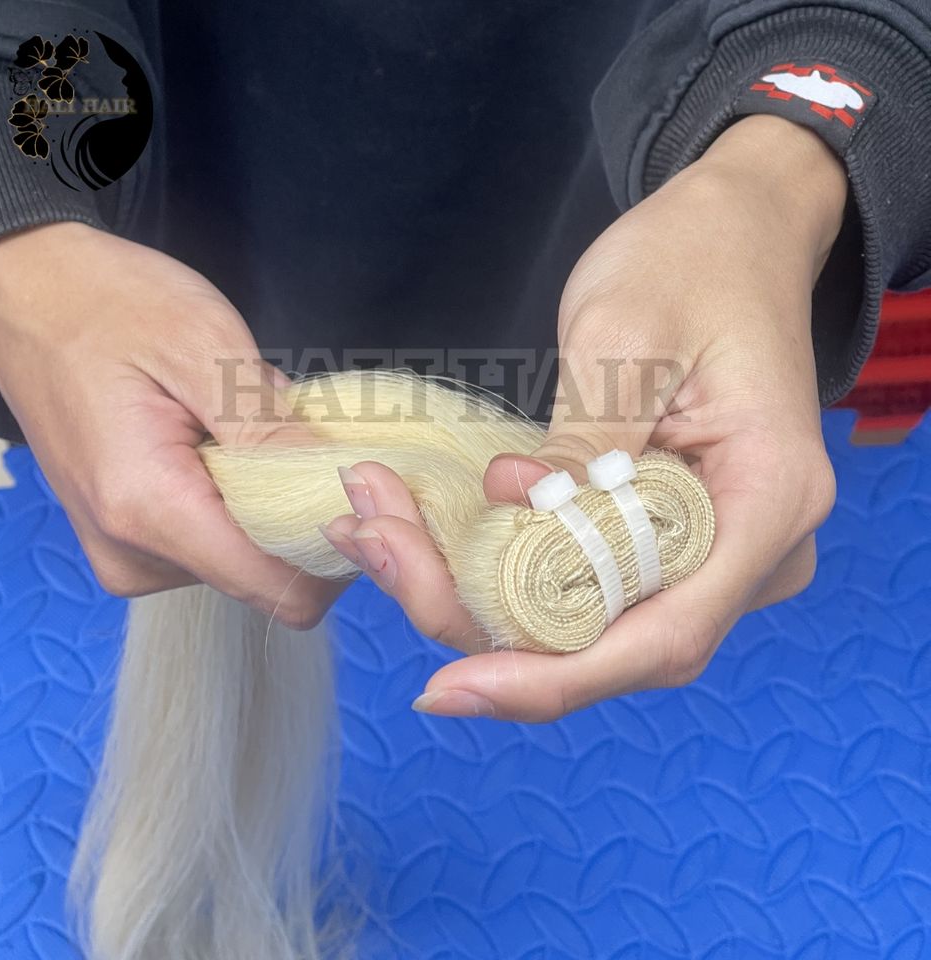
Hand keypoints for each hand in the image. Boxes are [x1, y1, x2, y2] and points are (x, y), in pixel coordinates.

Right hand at [0, 222, 343, 625]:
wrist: (27, 294)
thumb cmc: (108, 304)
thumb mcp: (208, 348)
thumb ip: (275, 432)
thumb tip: (344, 488)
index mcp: (150, 509)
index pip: (281, 588)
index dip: (338, 549)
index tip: (362, 492)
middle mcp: (135, 555)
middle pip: (268, 577)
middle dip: (303, 513)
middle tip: (294, 432)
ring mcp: (129, 555)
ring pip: (246, 559)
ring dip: (270, 500)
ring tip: (242, 427)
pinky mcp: (132, 542)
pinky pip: (215, 542)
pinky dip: (241, 499)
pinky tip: (223, 443)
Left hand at [322, 115, 845, 720]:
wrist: (736, 234)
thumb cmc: (693, 261)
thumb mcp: (625, 334)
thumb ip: (581, 439)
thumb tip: (514, 507)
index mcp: (766, 503)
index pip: (664, 633)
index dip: (554, 677)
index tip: (451, 688)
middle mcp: (751, 551)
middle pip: (614, 639)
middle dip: (485, 623)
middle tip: (376, 546)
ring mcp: (712, 552)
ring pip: (589, 620)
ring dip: (479, 595)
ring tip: (378, 530)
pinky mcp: (669, 536)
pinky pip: (586, 581)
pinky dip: (505, 568)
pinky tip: (424, 533)